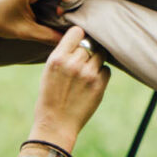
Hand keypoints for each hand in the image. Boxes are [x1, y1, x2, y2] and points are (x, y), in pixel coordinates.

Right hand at [29, 27, 110, 152]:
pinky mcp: (99, 85)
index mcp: (57, 58)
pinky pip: (107, 70)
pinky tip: (91, 85)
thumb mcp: (49, 72)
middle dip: (86, 53)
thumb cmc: (50, 97)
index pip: (77, 32)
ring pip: (100, 56)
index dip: (79, 36)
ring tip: (86, 75)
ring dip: (96, 62)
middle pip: (89, 45)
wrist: (56, 124)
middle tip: (80, 67)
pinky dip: (101, 75)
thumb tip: (81, 40)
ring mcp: (88, 74)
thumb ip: (63, 55)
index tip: (79, 42)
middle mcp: (73, 63)